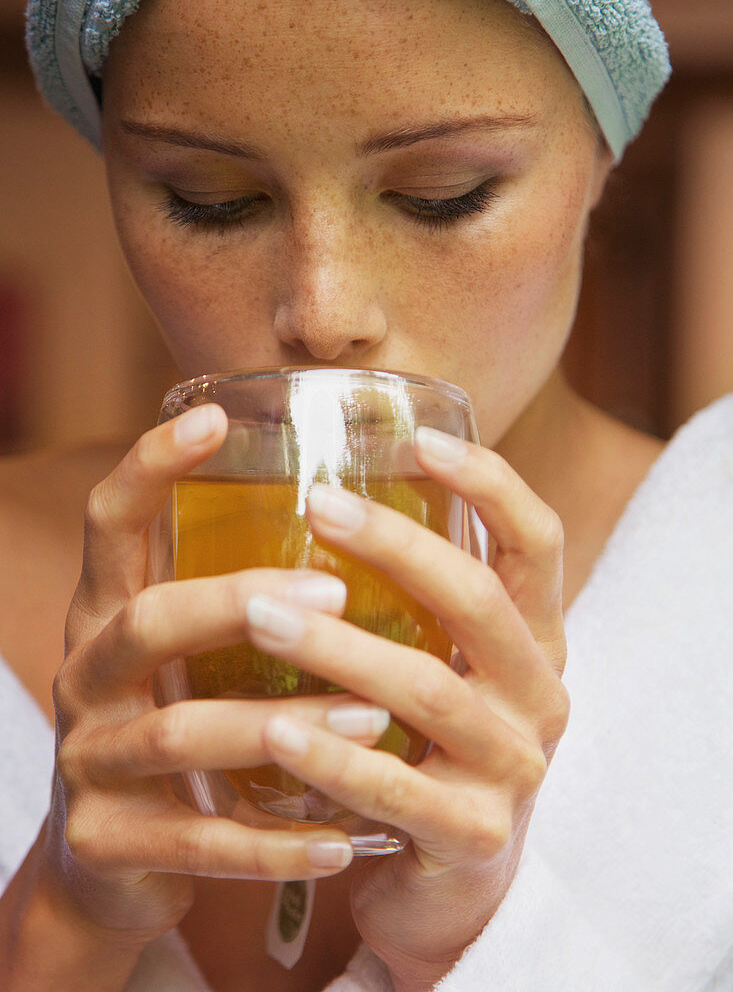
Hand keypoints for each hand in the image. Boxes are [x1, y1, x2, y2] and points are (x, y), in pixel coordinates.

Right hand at [41, 406, 378, 948]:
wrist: (108, 865)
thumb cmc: (176, 725)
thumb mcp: (189, 658)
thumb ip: (240, 603)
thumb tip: (363, 525)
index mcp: (107, 615)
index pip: (110, 524)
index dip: (149, 468)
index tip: (212, 418)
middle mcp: (86, 675)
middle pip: (148, 619)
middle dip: (238, 603)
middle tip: (335, 598)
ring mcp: (88, 761)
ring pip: (179, 731)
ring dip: (282, 726)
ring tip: (374, 721)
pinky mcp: (106, 842)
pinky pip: (196, 843)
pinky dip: (274, 843)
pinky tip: (343, 839)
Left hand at [249, 428, 568, 989]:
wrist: (449, 883)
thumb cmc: (426, 746)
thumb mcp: (440, 663)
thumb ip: (409, 600)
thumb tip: (317, 488)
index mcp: (535, 640)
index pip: (538, 542)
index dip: (491, 484)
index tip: (420, 438)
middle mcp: (539, 695)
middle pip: (479, 600)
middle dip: (397, 546)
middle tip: (318, 504)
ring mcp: (513, 769)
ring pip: (429, 690)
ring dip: (340, 646)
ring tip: (259, 613)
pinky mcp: (472, 836)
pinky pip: (396, 789)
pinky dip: (332, 755)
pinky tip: (274, 728)